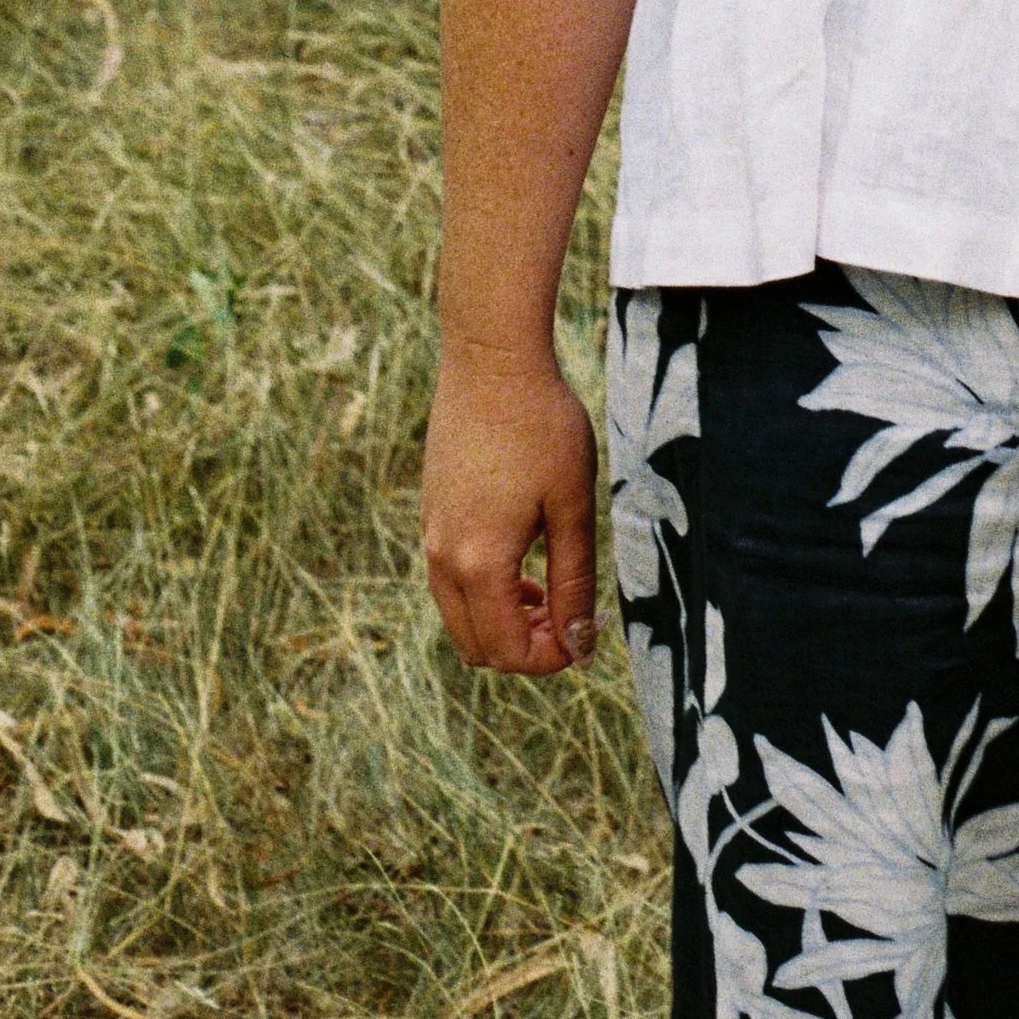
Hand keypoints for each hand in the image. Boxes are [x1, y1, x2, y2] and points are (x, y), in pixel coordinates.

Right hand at [422, 342, 600, 674]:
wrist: (491, 360)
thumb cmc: (542, 426)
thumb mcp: (572, 506)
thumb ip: (574, 581)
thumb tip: (579, 642)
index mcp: (478, 563)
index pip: (508, 651)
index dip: (552, 658)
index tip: (589, 635)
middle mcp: (443, 559)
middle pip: (477, 646)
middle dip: (526, 647)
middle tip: (572, 615)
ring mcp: (430, 535)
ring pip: (460, 616)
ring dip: (504, 619)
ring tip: (551, 587)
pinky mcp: (431, 514)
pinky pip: (450, 581)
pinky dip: (485, 590)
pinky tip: (524, 554)